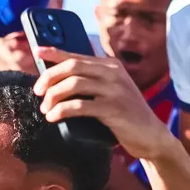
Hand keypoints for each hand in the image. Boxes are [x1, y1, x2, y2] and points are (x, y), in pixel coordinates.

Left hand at [32, 47, 174, 159]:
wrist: (152, 136)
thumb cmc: (124, 115)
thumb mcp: (110, 92)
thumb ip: (91, 82)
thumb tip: (57, 79)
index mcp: (111, 66)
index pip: (77, 55)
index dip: (54, 52)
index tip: (37, 52)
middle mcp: (113, 74)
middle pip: (72, 67)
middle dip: (49, 77)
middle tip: (37, 91)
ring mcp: (115, 90)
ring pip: (73, 84)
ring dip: (53, 96)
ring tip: (45, 109)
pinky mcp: (114, 109)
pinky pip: (80, 106)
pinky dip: (62, 110)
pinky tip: (53, 117)